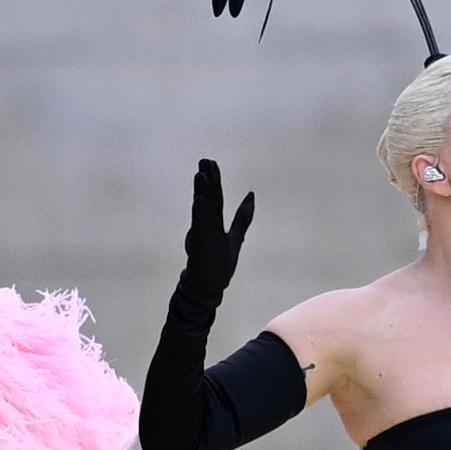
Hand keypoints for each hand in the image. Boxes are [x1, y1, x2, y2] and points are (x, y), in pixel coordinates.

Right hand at [180, 159, 256, 300]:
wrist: (208, 288)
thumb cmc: (218, 265)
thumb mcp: (235, 237)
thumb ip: (243, 218)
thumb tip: (251, 195)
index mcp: (215, 223)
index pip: (216, 196)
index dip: (215, 179)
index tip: (211, 162)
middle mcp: (207, 226)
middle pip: (208, 198)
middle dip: (207, 179)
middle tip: (203, 160)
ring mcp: (202, 235)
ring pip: (203, 210)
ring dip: (202, 192)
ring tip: (200, 175)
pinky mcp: (199, 246)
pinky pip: (199, 227)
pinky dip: (199, 213)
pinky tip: (199, 200)